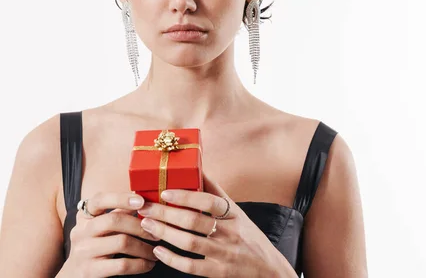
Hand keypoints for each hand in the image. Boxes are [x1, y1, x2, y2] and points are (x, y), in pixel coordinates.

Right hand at [58, 192, 159, 276]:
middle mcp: (81, 231)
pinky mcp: (89, 271)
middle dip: (140, 226)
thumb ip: (118, 214)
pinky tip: (148, 265)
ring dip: (144, 247)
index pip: (99, 200)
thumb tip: (144, 200)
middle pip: (114, 220)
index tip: (142, 201)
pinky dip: (140, 264)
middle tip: (157, 234)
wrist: (73, 277)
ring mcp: (83, 252)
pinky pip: (121, 265)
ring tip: (154, 252)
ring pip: (121, 242)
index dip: (121, 198)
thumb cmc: (95, 247)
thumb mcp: (101, 228)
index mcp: (84, 217)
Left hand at [136, 173, 290, 276]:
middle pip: (194, 221)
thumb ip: (217, 193)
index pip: (209, 202)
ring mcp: (224, 254)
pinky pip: (191, 267)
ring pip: (190, 243)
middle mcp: (231, 233)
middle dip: (166, 214)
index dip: (186, 196)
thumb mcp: (238, 213)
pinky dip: (172, 258)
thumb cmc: (248, 236)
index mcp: (234, 214)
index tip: (165, 192)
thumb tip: (199, 168)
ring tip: (147, 225)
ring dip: (165, 233)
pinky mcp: (218, 273)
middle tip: (146, 208)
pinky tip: (158, 251)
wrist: (268, 269)